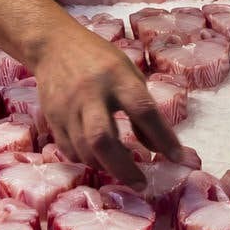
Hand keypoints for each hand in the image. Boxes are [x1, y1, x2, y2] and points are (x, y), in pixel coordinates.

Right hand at [31, 25, 201, 188]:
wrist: (53, 45)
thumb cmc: (99, 60)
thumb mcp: (128, 72)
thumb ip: (142, 108)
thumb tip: (156, 148)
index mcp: (116, 76)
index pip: (143, 110)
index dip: (162, 137)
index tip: (177, 157)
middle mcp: (90, 93)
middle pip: (102, 139)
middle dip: (123, 168)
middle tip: (140, 183)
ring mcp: (67, 107)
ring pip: (84, 150)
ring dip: (106, 166)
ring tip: (122, 170)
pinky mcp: (52, 117)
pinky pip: (69, 150)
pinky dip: (87, 160)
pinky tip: (99, 159)